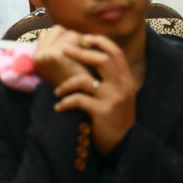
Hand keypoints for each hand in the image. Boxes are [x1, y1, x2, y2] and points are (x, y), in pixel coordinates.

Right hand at [33, 25, 91, 86]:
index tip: (76, 51)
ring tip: (86, 57)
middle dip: (73, 38)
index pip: (48, 33)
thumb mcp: (63, 67)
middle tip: (83, 53)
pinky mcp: (57, 55)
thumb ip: (60, 50)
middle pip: (57, 30)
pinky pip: (76, 38)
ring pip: (68, 33)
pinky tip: (89, 58)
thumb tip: (68, 34)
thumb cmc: (77, 86)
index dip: (64, 38)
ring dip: (81, 41)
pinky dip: (85, 45)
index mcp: (36, 58)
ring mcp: (45, 54)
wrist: (83, 103)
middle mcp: (38, 55)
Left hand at [53, 34, 137, 153]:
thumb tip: (85, 58)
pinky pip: (78, 100)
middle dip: (80, 52)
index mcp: (126, 79)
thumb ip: (108, 78)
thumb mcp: (117, 94)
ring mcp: (113, 98)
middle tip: (63, 49)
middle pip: (102, 59)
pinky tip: (59, 107)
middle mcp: (123, 86)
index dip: (99, 41)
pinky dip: (65, 103)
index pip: (115, 52)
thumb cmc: (114, 117)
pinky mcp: (103, 112)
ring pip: (85, 80)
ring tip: (57, 91)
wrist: (125, 144)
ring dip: (66, 84)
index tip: (83, 37)